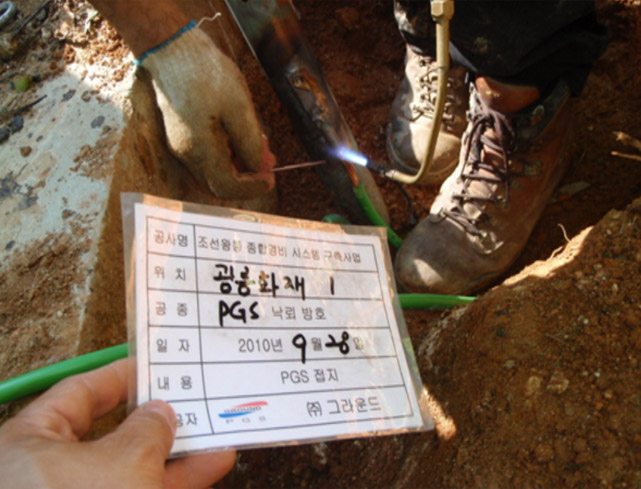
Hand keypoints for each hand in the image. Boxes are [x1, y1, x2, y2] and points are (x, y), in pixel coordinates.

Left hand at [0, 359, 235, 488]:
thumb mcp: (122, 462)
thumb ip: (147, 430)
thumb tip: (159, 413)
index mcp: (30, 444)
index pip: (79, 394)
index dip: (121, 376)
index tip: (159, 366)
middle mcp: (46, 476)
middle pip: (110, 435)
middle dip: (159, 421)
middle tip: (198, 404)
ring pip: (130, 473)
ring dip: (176, 457)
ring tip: (219, 439)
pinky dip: (172, 485)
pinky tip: (210, 470)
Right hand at [141, 24, 275, 199]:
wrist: (172, 49)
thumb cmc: (206, 74)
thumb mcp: (239, 107)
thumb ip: (250, 142)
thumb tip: (259, 167)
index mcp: (200, 150)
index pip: (227, 187)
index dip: (252, 187)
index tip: (271, 176)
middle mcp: (186, 155)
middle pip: (219, 185)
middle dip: (247, 178)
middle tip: (269, 162)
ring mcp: (181, 146)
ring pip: (213, 172)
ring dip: (239, 166)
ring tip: (260, 146)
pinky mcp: (181, 136)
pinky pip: (206, 157)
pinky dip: (227, 154)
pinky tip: (241, 137)